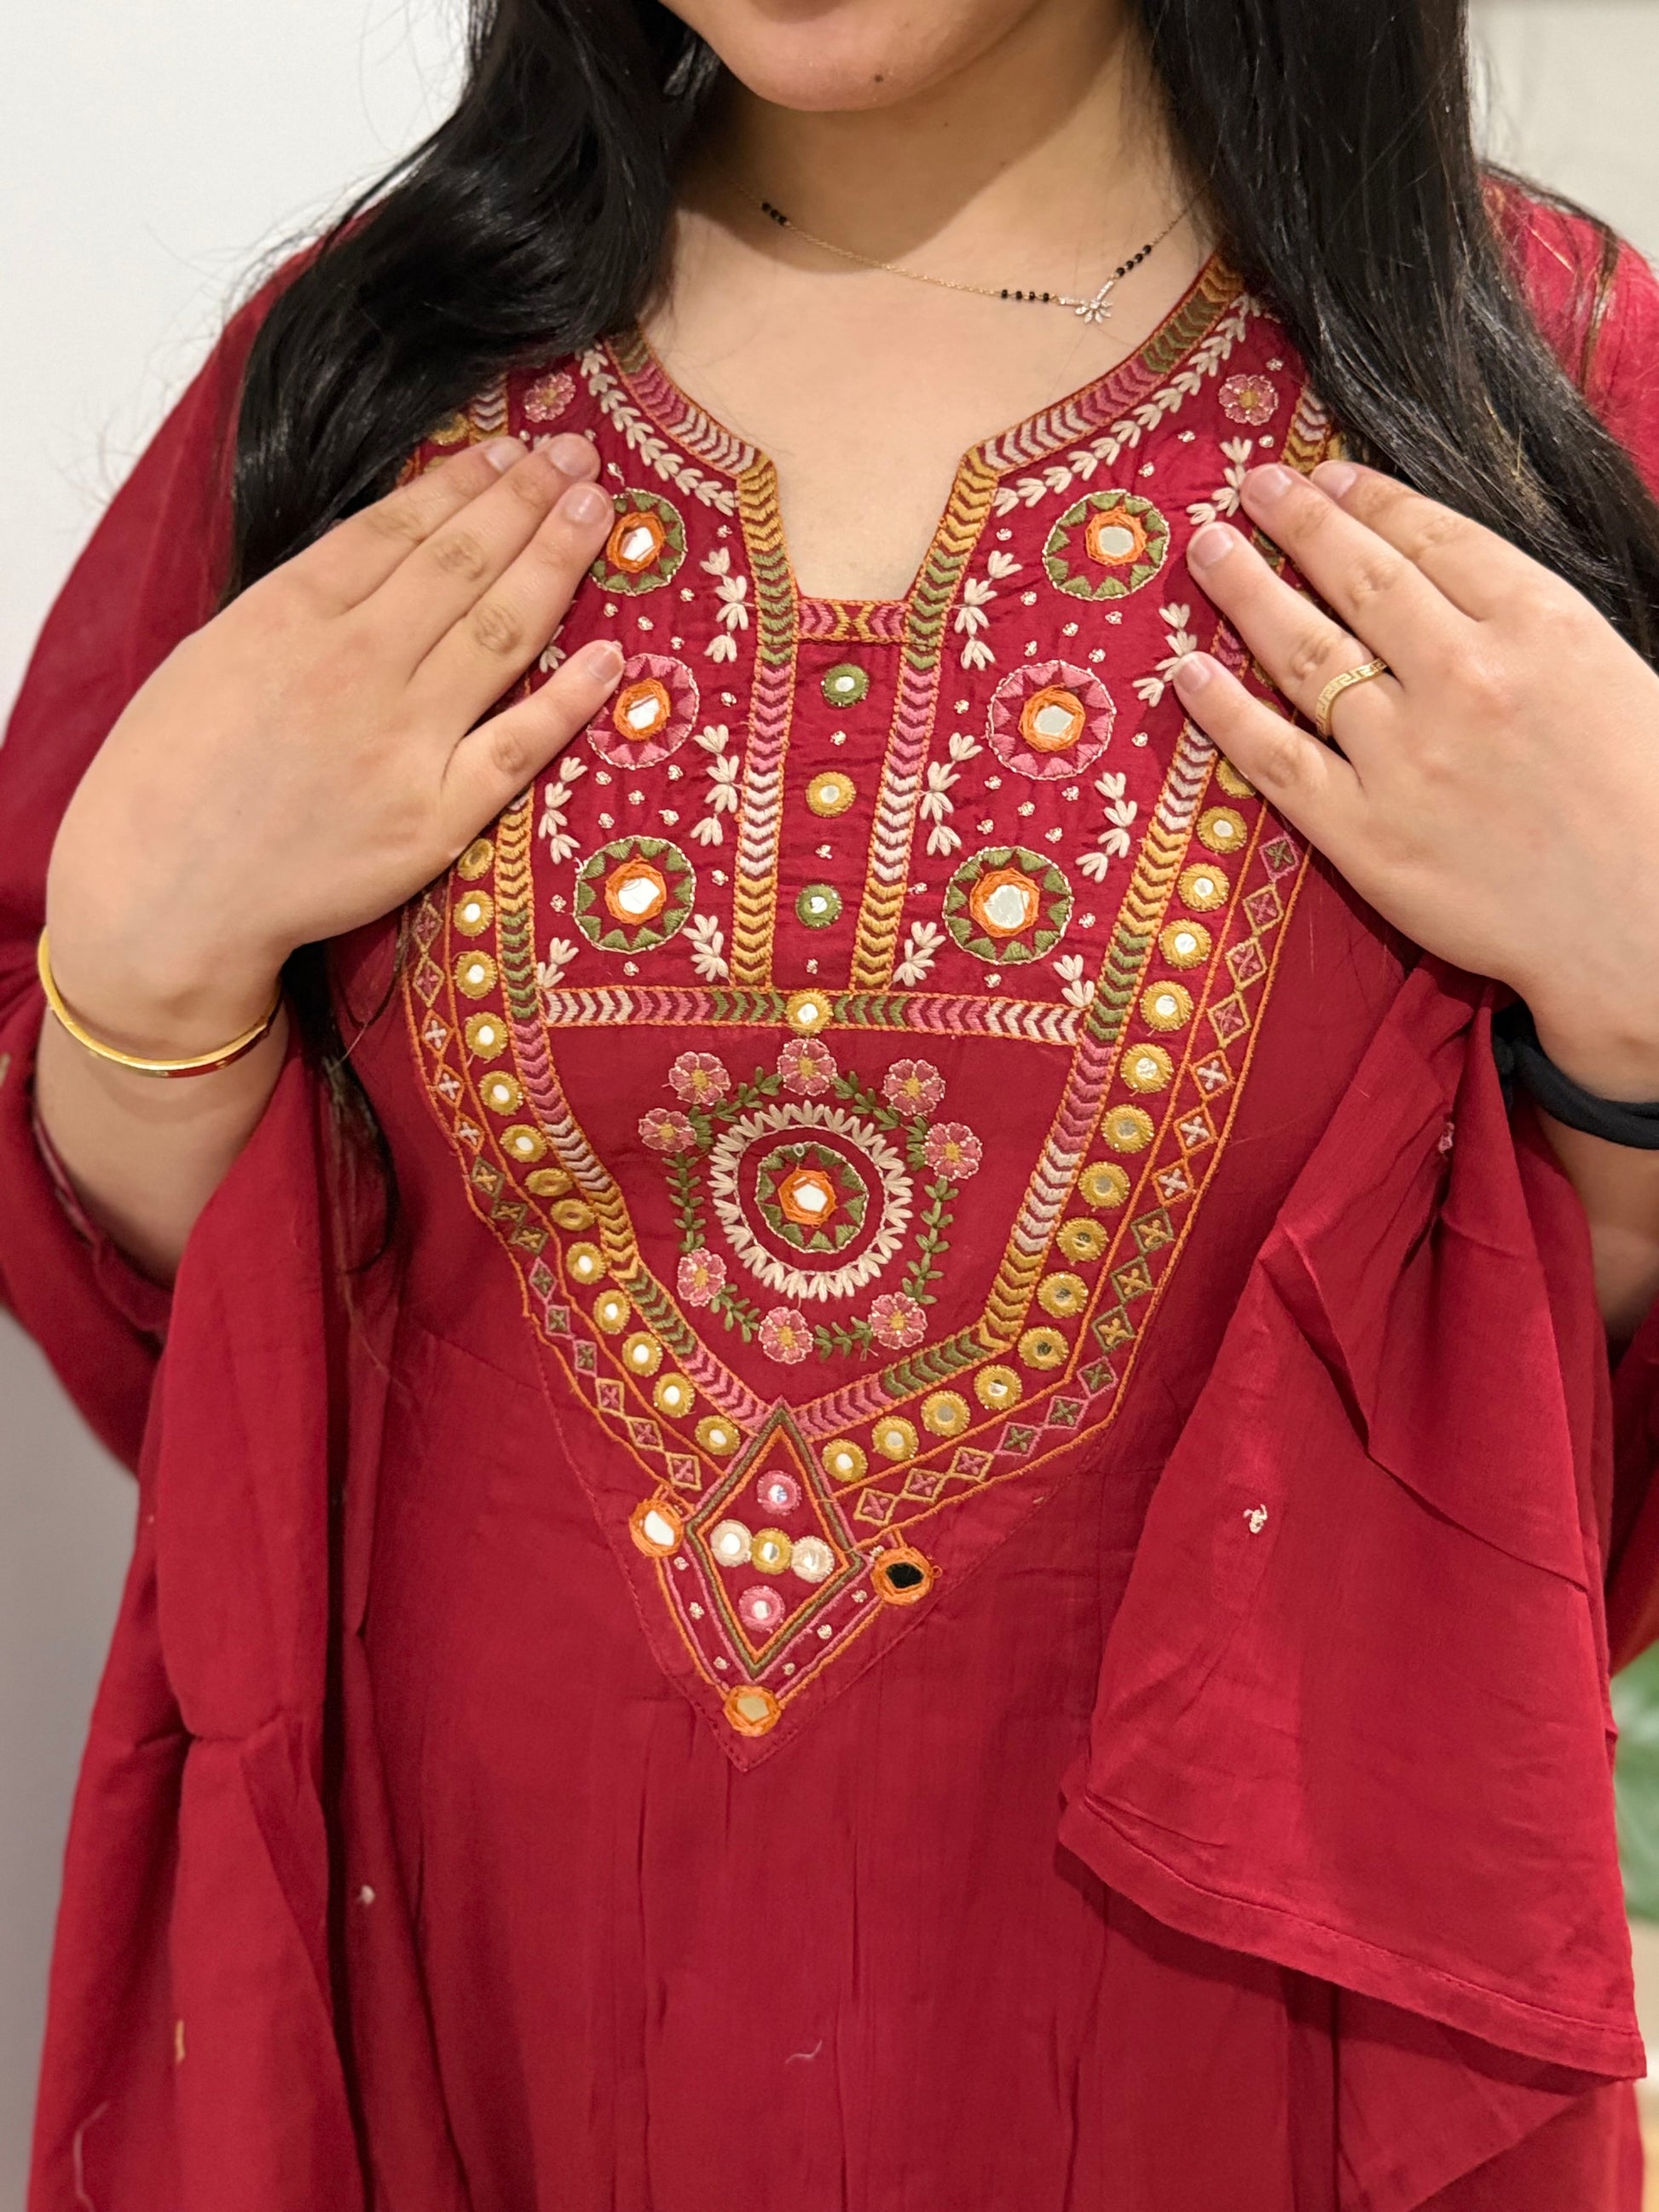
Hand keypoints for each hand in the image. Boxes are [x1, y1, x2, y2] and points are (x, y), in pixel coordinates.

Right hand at [45, 434, 622, 1054]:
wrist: (162, 894)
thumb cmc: (169, 775)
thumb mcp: (213, 653)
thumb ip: (296, 605)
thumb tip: (379, 555)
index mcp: (290, 613)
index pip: (400, 527)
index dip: (466, 482)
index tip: (510, 450)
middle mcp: (356, 663)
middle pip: (463, 563)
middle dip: (528, 501)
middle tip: (579, 458)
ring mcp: (402, 740)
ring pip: (501, 632)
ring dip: (556, 563)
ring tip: (599, 512)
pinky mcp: (434, 816)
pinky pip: (518, 747)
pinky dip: (571, 700)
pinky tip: (612, 656)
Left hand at [1172, 462, 1658, 1099]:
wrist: (1643, 926)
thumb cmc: (1648, 797)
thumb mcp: (1615, 673)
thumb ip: (1530, 625)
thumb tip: (1445, 576)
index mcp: (1539, 626)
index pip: (1432, 541)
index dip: (1368, 502)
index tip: (1325, 478)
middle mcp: (1461, 678)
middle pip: (1358, 581)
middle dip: (1296, 525)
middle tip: (1250, 488)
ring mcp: (1404, 757)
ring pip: (1306, 655)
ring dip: (1247, 594)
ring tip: (1208, 551)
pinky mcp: (1364, 835)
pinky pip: (1275, 759)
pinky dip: (1223, 711)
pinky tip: (1188, 672)